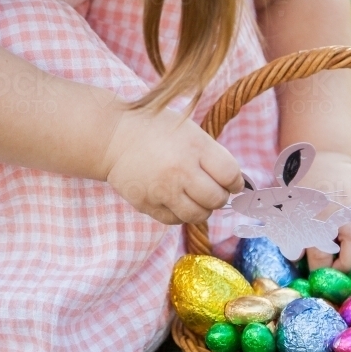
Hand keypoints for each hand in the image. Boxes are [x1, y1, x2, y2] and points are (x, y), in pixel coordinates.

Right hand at [102, 105, 243, 224]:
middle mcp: (181, 170)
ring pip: (198, 215)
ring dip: (202, 209)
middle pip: (217, 199)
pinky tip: (176, 200)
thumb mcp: (189, 131)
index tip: (232, 183)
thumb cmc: (156, 131)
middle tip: (213, 191)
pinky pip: (175, 220)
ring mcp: (163, 190)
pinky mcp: (148, 204)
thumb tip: (235, 182)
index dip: (236, 183)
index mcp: (196, 147)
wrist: (114, 137)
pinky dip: (180, 214)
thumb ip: (212, 155)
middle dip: (220, 197)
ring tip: (195, 197)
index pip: (230, 175)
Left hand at [299, 152, 350, 272]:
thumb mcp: (288, 211)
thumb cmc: (302, 192)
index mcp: (315, 212)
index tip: (320, 273)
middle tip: (346, 269)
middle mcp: (340, 204)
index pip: (321, 249)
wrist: (319, 159)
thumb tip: (298, 259)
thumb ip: (292, 235)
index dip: (322, 268)